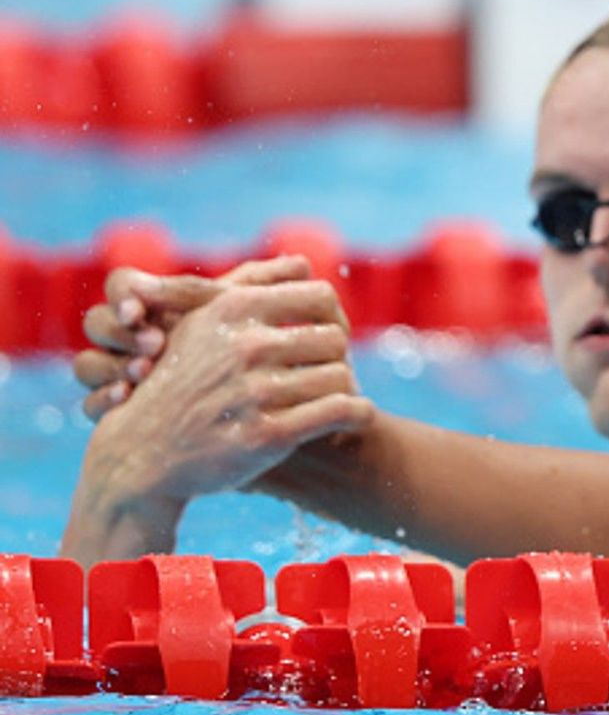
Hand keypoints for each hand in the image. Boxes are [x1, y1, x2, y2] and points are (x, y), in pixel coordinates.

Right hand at [60, 280, 373, 563]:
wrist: (142, 452)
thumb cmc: (180, 382)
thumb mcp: (200, 323)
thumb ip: (250, 287)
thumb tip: (303, 262)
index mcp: (232, 308)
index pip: (320, 296)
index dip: (331, 317)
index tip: (324, 338)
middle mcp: (244, 345)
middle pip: (335, 339)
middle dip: (337, 358)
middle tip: (331, 374)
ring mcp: (256, 391)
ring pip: (342, 376)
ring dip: (346, 389)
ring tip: (335, 398)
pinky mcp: (269, 434)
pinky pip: (344, 411)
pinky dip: (359, 412)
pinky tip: (356, 415)